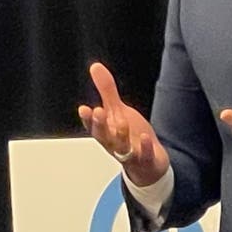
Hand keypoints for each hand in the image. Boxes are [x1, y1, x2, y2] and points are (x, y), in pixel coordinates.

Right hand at [78, 62, 169, 185]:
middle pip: (104, 136)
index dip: (88, 119)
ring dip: (120, 135)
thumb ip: (106, 90)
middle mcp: (115, 143)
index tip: (84, 109)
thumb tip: (95, 67)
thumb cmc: (129, 137)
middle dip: (100, 125)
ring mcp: (130, 153)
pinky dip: (144, 147)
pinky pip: (144, 155)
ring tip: (121, 122)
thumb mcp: (117, 112)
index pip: (93, 126)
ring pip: (121, 147)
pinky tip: (145, 137)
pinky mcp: (145, 159)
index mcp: (107, 131)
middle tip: (98, 112)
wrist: (148, 165)